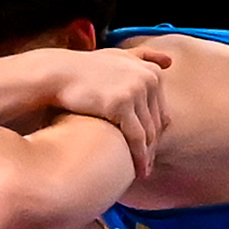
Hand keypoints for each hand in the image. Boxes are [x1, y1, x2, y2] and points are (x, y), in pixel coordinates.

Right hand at [46, 46, 172, 179]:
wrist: (59, 74)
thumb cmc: (86, 70)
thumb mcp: (119, 56)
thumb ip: (144, 58)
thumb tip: (169, 62)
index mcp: (152, 72)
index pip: (161, 112)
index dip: (155, 135)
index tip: (149, 152)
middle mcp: (148, 79)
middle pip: (156, 124)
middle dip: (152, 148)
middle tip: (147, 168)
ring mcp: (136, 91)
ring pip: (148, 133)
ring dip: (147, 156)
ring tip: (142, 173)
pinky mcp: (122, 104)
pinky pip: (136, 138)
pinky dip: (139, 157)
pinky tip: (137, 171)